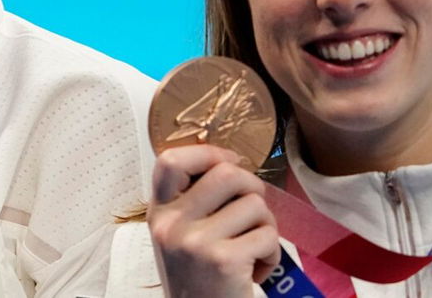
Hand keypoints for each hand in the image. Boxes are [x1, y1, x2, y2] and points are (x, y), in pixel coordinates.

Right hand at [148, 144, 280, 297]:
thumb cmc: (198, 278)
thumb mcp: (179, 236)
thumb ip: (193, 202)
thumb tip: (230, 162)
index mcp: (159, 213)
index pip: (171, 160)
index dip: (208, 153)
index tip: (230, 163)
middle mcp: (171, 224)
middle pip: (227, 173)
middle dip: (252, 189)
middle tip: (252, 213)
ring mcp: (195, 242)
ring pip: (255, 204)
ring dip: (265, 227)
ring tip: (251, 250)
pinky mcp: (224, 260)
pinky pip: (268, 235)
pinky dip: (271, 254)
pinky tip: (256, 270)